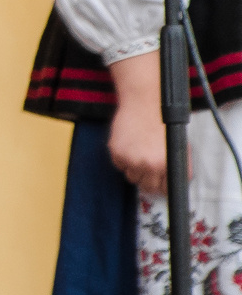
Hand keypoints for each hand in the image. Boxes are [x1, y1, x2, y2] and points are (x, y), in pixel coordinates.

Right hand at [109, 51, 172, 193]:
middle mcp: (149, 166)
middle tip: (148, 168)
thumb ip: (175, 166)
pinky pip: (119, 165)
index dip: (162, 186)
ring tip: (138, 153)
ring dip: (134, 169)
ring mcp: (131, 160)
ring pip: (131, 177)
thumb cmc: (163, 123)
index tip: (160, 182)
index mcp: (167, 166)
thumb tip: (170, 182)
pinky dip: (122, 159)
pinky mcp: (116, 152)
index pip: (165, 190)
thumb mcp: (177, 147)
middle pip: (146, 187)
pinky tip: (129, 146)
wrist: (145, 104)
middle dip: (148, 180)